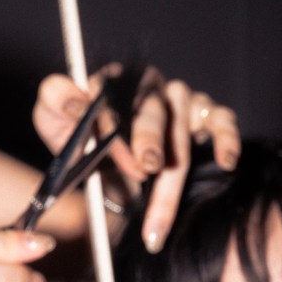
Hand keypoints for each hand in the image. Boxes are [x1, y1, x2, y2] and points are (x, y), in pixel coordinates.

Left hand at [32, 64, 239, 251]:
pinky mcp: (205, 115)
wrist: (108, 176)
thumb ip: (55, 102)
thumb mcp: (55, 123)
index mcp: (112, 82)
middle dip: (146, 140)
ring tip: (162, 199)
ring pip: (182, 126)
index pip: (112, 94)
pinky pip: (222, 120)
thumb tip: (78, 100)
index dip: (108, 122)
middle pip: (150, 109)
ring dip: (174, 165)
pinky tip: (226, 161)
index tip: (101, 148)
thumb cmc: (82, 145)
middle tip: (144, 167)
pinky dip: (226, 138)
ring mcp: (179, 100)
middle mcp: (148, 87)